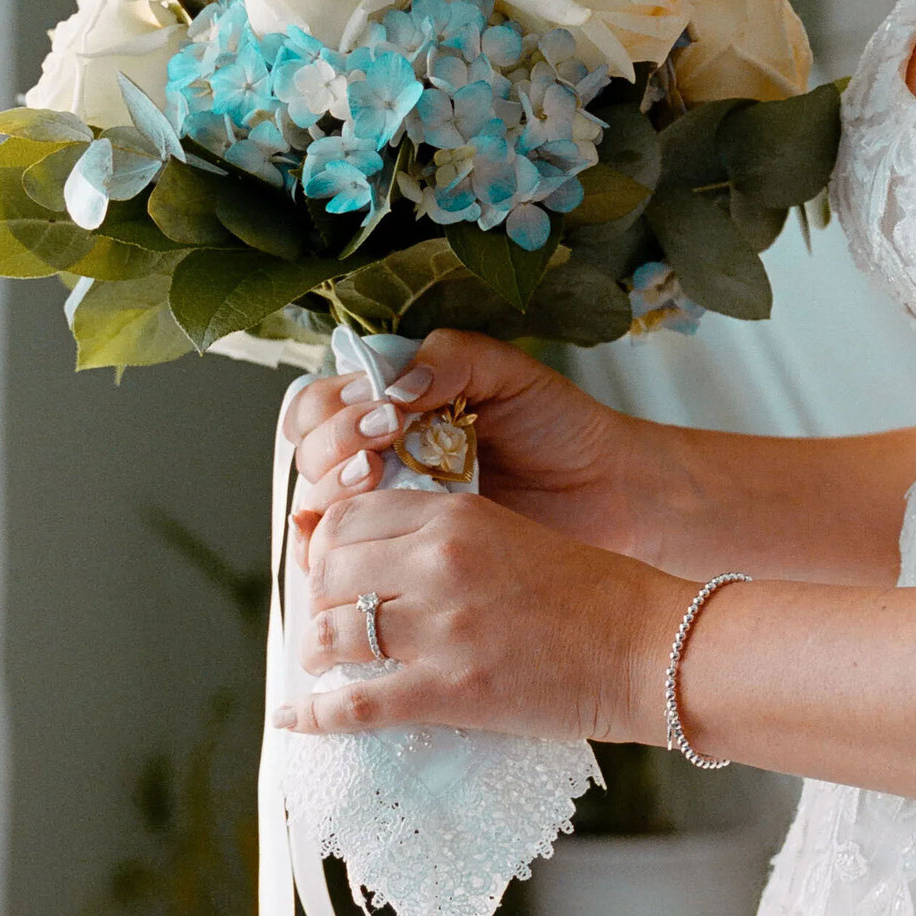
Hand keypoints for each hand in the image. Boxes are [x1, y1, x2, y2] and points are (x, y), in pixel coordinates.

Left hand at [272, 487, 683, 741]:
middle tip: (325, 617)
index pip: (348, 517)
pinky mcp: (450, 690)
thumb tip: (369, 552)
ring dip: (316, 650)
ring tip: (322, 660)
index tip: (327, 566)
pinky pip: (356, 704)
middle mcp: (436, 562)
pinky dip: (315, 715)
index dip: (325, 544)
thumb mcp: (508, 534)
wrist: (648, 646)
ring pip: (332, 632)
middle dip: (317, 596)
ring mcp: (441, 627)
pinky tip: (294, 717)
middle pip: (329, 572)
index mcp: (453, 515)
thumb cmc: (590, 593)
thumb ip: (440, 538)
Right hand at [283, 328, 651, 558]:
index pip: (323, 401)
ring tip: (376, 476)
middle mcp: (379, 455)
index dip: (337, 404)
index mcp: (392, 405)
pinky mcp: (406, 556)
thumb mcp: (506, 371)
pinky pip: (348, 557)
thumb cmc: (559, 426)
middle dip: (335, 443)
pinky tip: (352, 537)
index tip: (382, 410)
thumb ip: (450, 358)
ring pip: (319, 502)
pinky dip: (331, 548)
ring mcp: (389, 508)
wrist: (607, 492)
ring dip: (333, 488)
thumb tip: (394, 388)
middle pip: (309, 449)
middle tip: (382, 441)